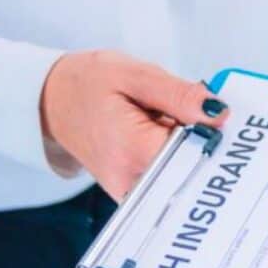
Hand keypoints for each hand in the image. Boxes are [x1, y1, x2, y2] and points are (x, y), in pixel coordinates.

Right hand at [39, 51, 228, 199]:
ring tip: (159, 121)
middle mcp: (132, 179)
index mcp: (134, 149)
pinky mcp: (131, 192)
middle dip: (198, 139)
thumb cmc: (87, 83)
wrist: (50, 101)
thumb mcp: (135, 75)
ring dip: (184, 147)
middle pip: (192, 167)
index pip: (196, 153)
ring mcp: (130, 191)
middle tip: (175, 111)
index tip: (212, 115)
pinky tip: (158, 134)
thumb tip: (218, 112)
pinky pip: (168, 179)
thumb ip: (179, 95)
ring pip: (182, 174)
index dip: (211, 133)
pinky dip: (173, 156)